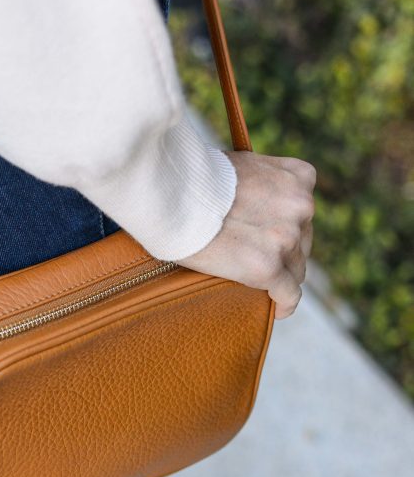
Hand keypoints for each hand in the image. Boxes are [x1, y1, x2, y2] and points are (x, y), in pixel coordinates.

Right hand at [177, 151, 315, 319]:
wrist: (174, 193)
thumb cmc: (194, 179)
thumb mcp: (242, 166)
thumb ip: (258, 183)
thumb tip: (250, 200)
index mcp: (298, 177)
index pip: (302, 214)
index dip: (286, 230)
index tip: (272, 241)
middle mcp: (300, 206)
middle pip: (302, 243)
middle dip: (284, 254)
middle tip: (259, 263)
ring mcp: (286, 238)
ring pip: (296, 270)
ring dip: (281, 278)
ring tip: (264, 288)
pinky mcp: (268, 267)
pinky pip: (289, 295)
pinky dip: (284, 305)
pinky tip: (277, 310)